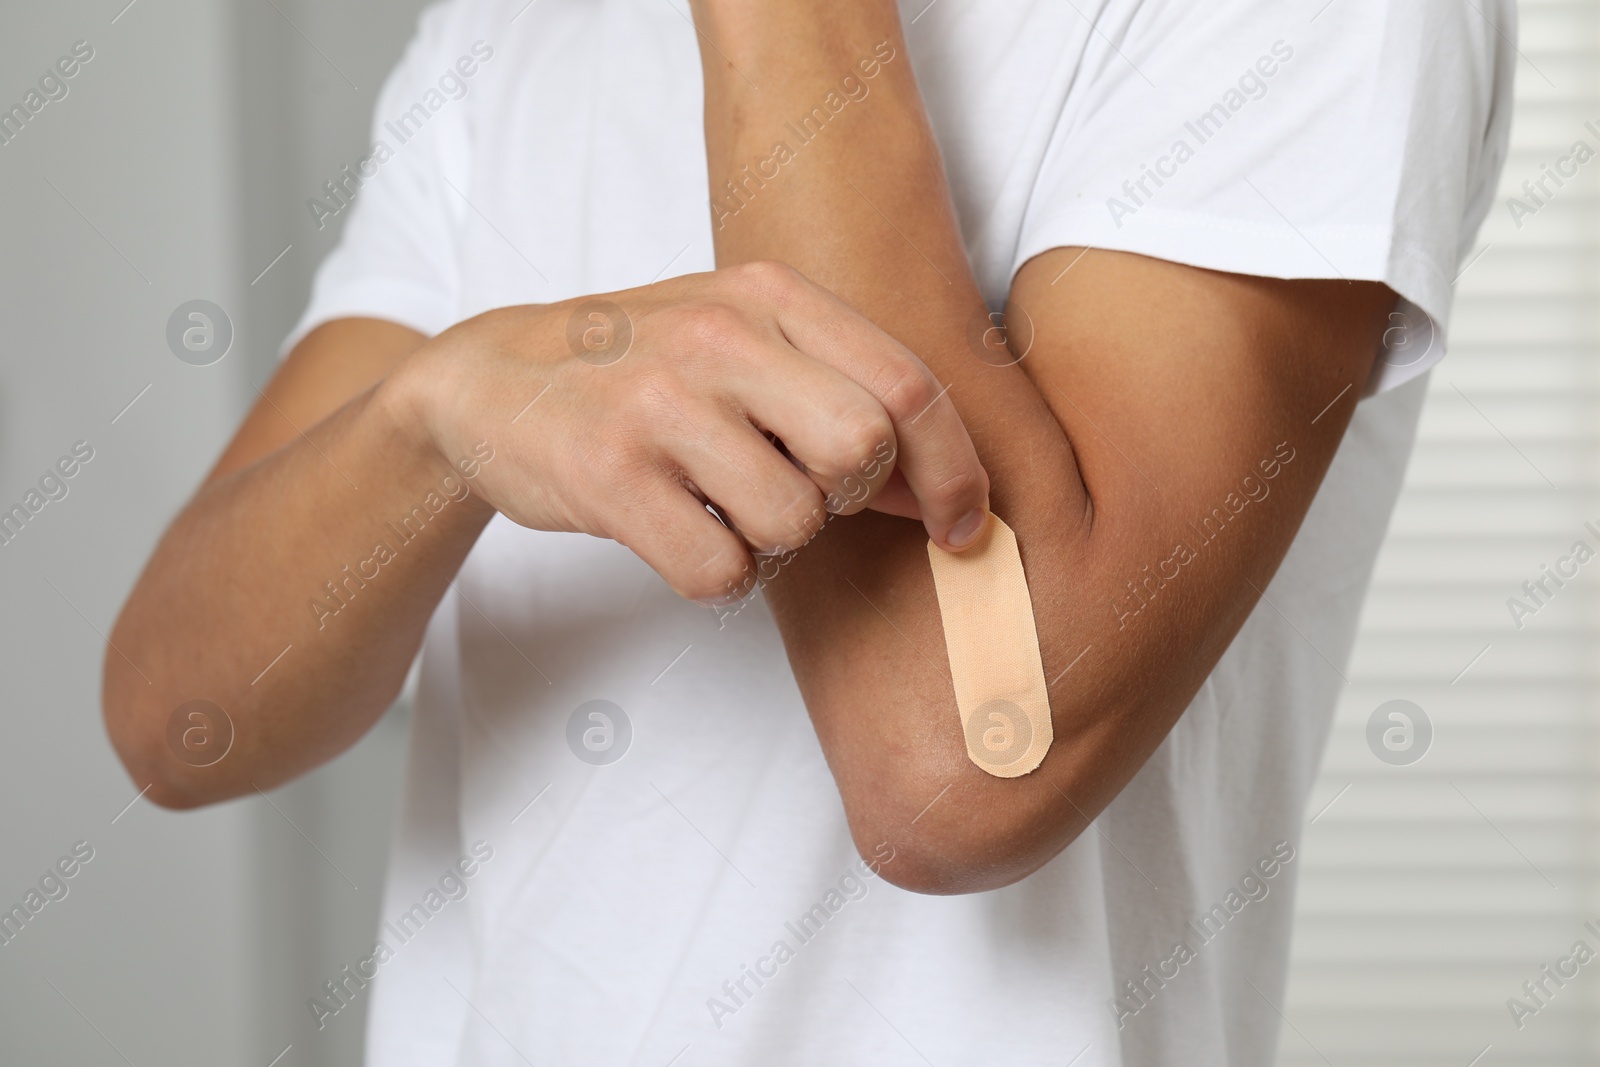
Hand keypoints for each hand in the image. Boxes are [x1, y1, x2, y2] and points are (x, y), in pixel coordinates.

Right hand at [382, 260, 989, 602]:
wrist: (485, 380)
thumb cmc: (638, 370)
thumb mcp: (737, 340)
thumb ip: (836, 392)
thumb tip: (940, 492)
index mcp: (766, 296)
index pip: (906, 385)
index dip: (955, 469)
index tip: (962, 527)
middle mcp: (718, 337)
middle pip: (862, 451)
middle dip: (847, 499)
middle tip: (796, 493)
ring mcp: (658, 404)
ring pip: (791, 523)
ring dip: (769, 542)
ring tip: (717, 506)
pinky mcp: (607, 476)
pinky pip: (719, 570)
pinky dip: (714, 575)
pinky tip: (677, 533)